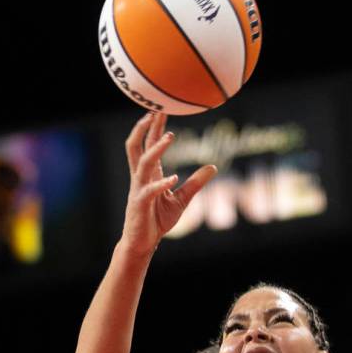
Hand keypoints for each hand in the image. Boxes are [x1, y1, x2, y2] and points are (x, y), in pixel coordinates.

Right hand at [120, 112, 215, 255]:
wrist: (143, 243)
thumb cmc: (158, 220)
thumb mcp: (182, 199)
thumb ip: (195, 183)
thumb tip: (214, 166)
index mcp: (149, 175)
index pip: (149, 145)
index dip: (154, 128)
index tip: (160, 109)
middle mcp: (141, 178)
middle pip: (137, 147)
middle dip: (145, 128)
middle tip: (155, 111)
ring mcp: (139, 190)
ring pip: (143, 163)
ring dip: (156, 149)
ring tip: (171, 136)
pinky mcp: (140, 205)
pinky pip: (149, 191)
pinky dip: (162, 183)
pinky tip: (174, 177)